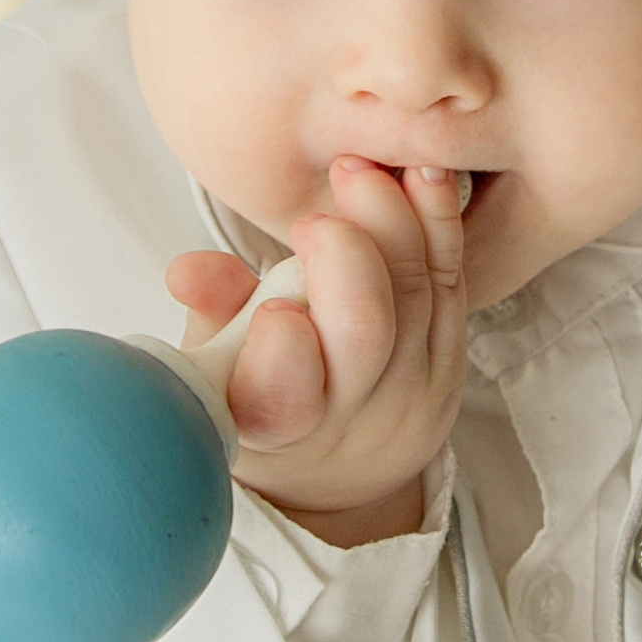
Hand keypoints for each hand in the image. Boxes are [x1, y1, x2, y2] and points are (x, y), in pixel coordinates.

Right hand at [165, 157, 467, 546]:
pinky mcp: (452, 358)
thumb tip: (189, 270)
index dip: (283, 352)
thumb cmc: (259, 403)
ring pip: (416, 296)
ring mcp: (414, 390)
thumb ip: (210, 316)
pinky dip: (437, 223)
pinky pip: (452, 281)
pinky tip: (423, 174)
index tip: (274, 308)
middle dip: (346, 261)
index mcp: (275, 427)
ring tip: (356, 171)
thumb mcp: (214, 374)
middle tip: (312, 222)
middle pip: (366, 334)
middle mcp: (353, 417)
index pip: (284, 397)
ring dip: (391, 223)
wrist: (340, 470)